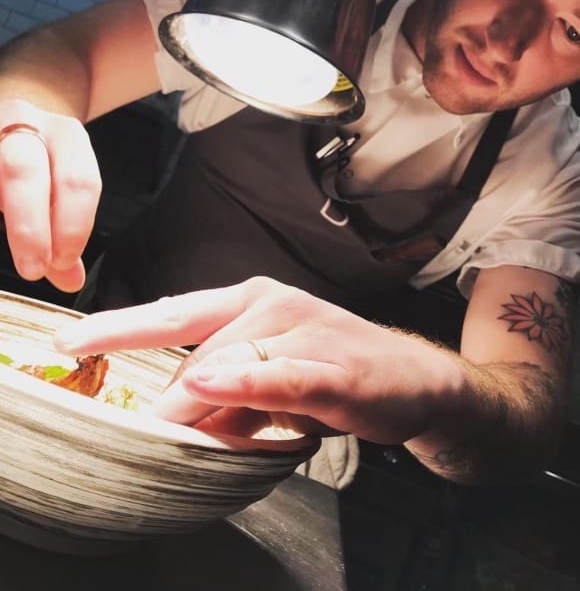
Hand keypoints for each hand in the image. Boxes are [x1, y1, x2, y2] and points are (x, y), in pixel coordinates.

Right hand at [0, 99, 100, 291]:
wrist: (7, 122)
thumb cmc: (39, 165)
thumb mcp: (60, 189)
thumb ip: (64, 234)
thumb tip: (72, 282)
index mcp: (68, 137)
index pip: (78, 181)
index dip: (72, 227)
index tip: (60, 262)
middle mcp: (28, 122)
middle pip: (25, 172)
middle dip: (30, 227)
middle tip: (33, 270)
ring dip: (12, 219)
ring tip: (18, 254)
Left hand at [54, 276, 458, 441]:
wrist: (412, 379)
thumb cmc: (333, 371)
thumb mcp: (268, 386)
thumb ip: (224, 395)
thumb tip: (180, 420)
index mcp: (251, 301)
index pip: (174, 312)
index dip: (121, 325)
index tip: (71, 340)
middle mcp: (274, 303)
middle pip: (198, 347)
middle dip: (164, 396)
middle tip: (137, 430)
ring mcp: (305, 329)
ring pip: (230, 362)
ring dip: (195, 404)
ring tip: (177, 436)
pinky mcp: (334, 363)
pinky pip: (282, 373)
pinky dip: (245, 380)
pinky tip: (209, 385)